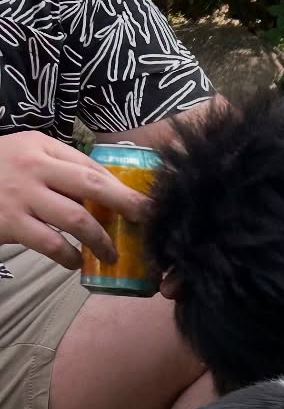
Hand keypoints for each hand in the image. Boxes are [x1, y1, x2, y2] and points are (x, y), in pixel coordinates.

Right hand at [0, 131, 151, 268]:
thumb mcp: (24, 154)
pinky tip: (75, 262)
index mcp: (40, 146)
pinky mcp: (10, 223)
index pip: (90, 166)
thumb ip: (58, 167)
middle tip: (146, 221)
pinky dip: (68, 256)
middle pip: (91, 185)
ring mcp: (21, 196)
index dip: (121, 187)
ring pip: (76, 218)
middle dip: (125, 204)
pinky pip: (50, 243)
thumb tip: (104, 191)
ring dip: (100, 239)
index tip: (145, 203)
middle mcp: (33, 166)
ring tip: (111, 253)